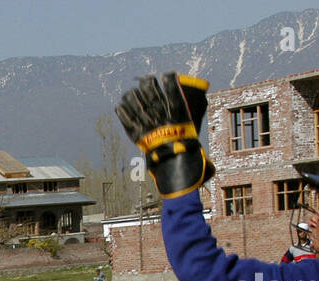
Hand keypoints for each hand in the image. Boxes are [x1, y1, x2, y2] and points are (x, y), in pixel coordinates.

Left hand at [116, 72, 214, 197]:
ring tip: (133, 94)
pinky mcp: (136, 133)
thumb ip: (190, 115)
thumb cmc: (188, 150)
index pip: (172, 86)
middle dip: (148, 82)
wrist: (176, 167)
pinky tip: (121, 105)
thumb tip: (197, 103)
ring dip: (133, 94)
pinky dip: (122, 109)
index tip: (168, 75)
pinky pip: (125, 116)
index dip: (169, 78)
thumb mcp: (193, 128)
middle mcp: (161, 113)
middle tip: (147, 81)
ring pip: (134, 99)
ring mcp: (147, 122)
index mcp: (177, 111)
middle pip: (150, 89)